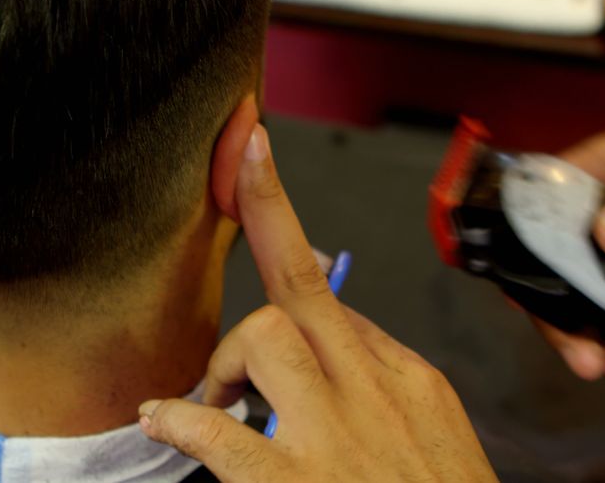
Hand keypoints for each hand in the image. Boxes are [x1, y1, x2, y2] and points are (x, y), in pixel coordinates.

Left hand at [138, 125, 496, 481]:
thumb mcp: (438, 443)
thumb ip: (387, 388)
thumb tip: (335, 341)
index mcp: (408, 381)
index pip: (335, 297)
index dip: (284, 226)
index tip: (256, 162)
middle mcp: (374, 392)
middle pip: (302, 285)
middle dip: (261, 215)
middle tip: (236, 175)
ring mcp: (338, 437)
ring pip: (267, 335)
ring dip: (225, 358)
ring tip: (214, 395)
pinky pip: (223, 433)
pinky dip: (182, 420)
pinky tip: (166, 424)